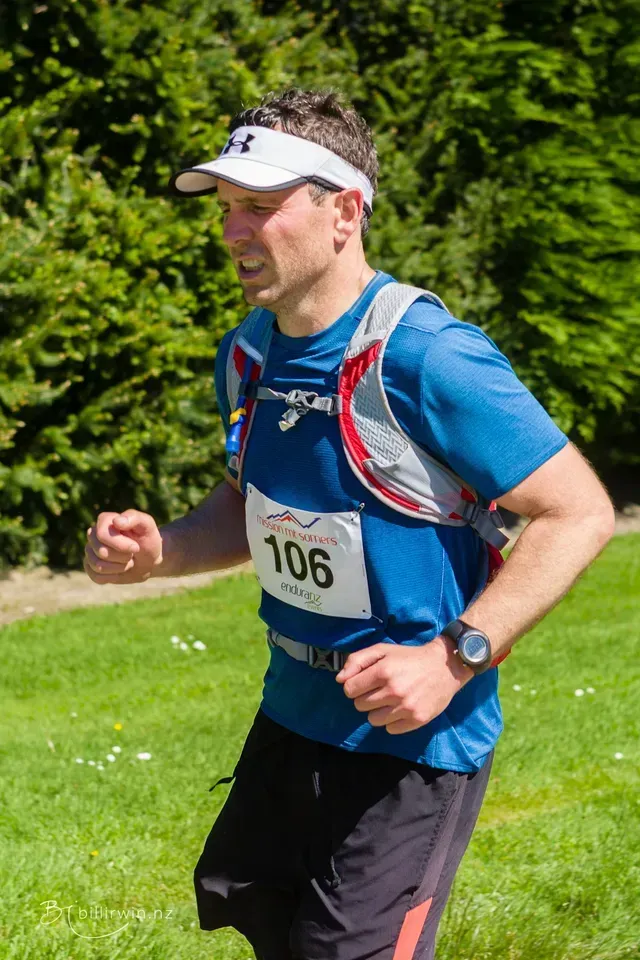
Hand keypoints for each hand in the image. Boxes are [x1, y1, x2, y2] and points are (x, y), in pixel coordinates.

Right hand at [84, 509, 162, 584]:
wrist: (149, 559)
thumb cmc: (147, 539)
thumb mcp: (147, 526)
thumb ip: (134, 518)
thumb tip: (116, 521)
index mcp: (104, 521)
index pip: (102, 535)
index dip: (121, 545)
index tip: (136, 547)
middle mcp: (93, 535)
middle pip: (101, 552)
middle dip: (123, 557)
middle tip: (132, 554)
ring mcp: (90, 551)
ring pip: (98, 566)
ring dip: (119, 567)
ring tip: (128, 561)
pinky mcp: (90, 567)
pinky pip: (96, 577)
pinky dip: (113, 577)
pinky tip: (120, 570)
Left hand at [335, 636, 473, 734]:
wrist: (445, 666)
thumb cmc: (410, 657)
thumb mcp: (383, 650)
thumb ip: (357, 660)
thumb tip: (340, 679)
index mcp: (383, 671)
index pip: (349, 689)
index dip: (354, 686)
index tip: (365, 683)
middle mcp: (393, 690)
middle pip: (360, 705)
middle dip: (366, 697)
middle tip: (380, 690)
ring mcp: (406, 707)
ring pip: (373, 720)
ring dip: (378, 711)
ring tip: (391, 700)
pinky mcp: (417, 720)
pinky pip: (390, 729)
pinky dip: (393, 721)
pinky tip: (402, 708)